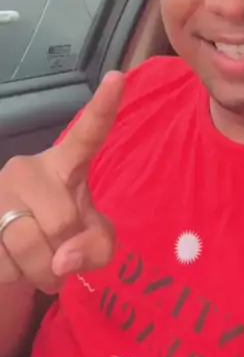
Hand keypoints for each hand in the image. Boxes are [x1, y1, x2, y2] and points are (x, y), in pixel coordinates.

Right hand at [0, 71, 124, 293]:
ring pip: (33, 249)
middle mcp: (28, 168)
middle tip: (60, 255)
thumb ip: (97, 246)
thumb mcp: (91, 238)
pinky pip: (6, 264)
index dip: (103, 108)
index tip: (119, 78)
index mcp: (65, 163)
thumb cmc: (57, 233)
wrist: (4, 246)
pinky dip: (17, 279)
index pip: (88, 134)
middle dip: (67, 254)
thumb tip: (64, 260)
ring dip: (43, 274)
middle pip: (64, 222)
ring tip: (39, 264)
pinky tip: (12, 262)